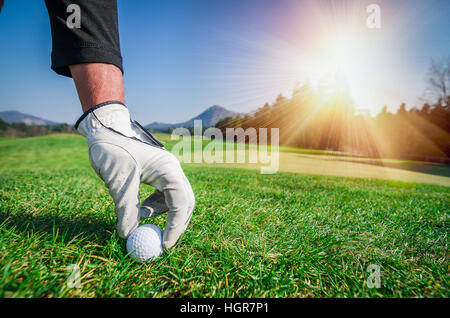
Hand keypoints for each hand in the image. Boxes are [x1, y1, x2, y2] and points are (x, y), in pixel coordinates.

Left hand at [76, 102, 194, 248]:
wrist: (104, 129)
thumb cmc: (112, 149)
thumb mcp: (118, 181)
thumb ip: (125, 208)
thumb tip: (128, 235)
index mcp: (168, 169)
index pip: (181, 202)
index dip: (175, 226)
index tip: (163, 245)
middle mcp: (173, 170)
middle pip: (185, 203)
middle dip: (175, 224)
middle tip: (162, 243)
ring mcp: (167, 172)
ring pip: (175, 201)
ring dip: (162, 216)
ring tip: (140, 220)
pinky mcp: (159, 175)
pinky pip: (164, 197)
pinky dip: (154, 208)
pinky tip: (138, 210)